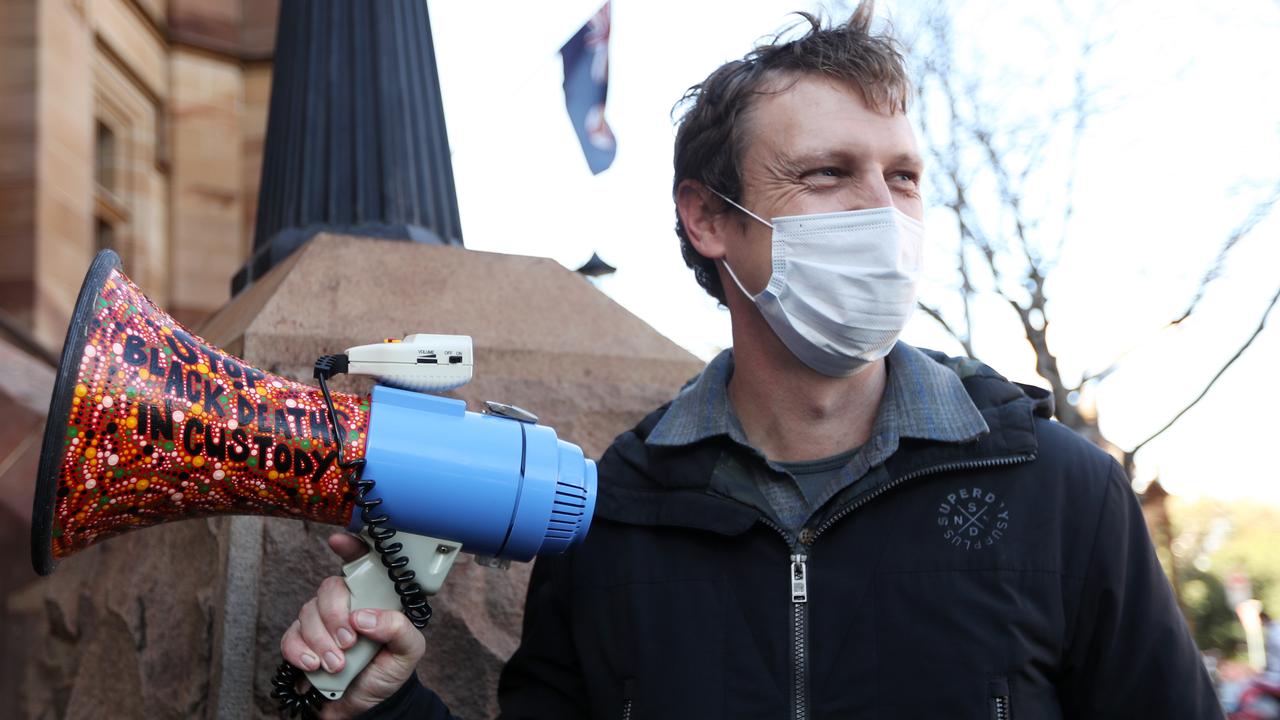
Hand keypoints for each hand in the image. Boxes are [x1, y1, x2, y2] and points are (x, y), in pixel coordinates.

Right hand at [280, 532, 426, 719]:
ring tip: (337, 664)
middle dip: (335, 615)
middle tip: (349, 641)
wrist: (367, 709)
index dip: (350, 547)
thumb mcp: (408, 651)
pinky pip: (290, 638)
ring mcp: (320, 624)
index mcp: (372, 599)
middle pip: (329, 589)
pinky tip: (314, 665)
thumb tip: (365, 617)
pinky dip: (300, 651)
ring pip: (307, 613)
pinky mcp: (301, 645)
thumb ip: (398, 628)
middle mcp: (344, 606)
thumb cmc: (388, 672)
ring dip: (321, 640)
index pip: (361, 564)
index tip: (338, 541)